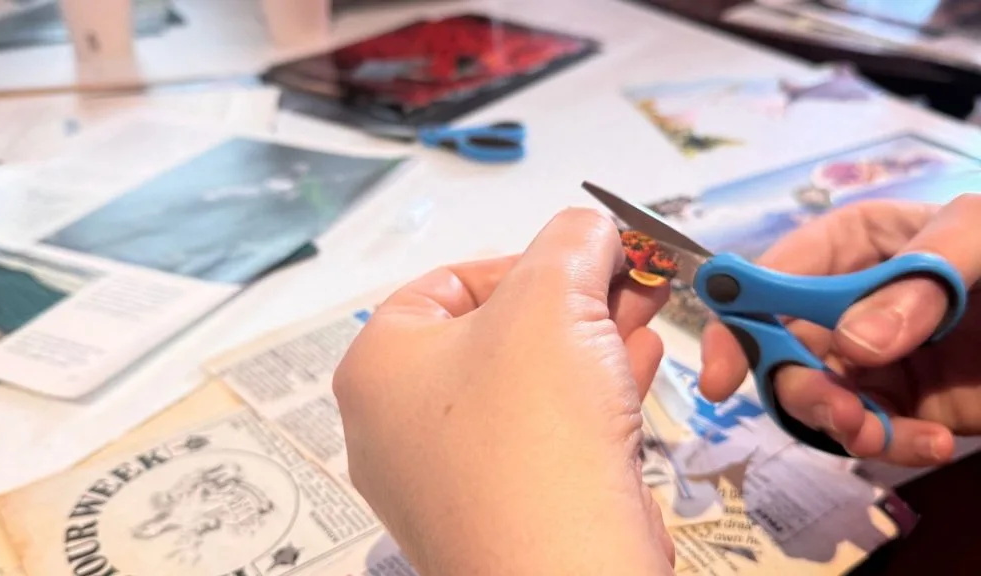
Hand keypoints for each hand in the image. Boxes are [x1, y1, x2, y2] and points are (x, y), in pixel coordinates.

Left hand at [333, 209, 675, 575]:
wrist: (566, 571)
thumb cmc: (533, 439)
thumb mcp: (553, 296)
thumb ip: (572, 241)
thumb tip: (590, 231)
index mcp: (379, 366)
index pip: (449, 281)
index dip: (524, 259)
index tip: (581, 255)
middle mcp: (401, 425)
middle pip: (496, 332)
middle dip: (574, 298)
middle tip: (625, 277)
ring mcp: (450, 476)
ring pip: (527, 384)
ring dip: (592, 342)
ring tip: (643, 313)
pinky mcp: (502, 509)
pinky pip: (544, 435)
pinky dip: (590, 396)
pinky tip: (636, 367)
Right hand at [699, 195, 980, 466]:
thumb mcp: (979, 240)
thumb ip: (919, 279)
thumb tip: (854, 343)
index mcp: (852, 247)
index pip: (772, 277)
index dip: (736, 320)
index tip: (720, 373)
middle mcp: (848, 304)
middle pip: (781, 349)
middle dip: (798, 387)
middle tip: (840, 413)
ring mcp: (874, 358)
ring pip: (817, 399)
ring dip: (841, 425)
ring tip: (883, 435)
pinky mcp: (905, 405)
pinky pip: (871, 433)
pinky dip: (892, 446)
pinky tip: (932, 442)